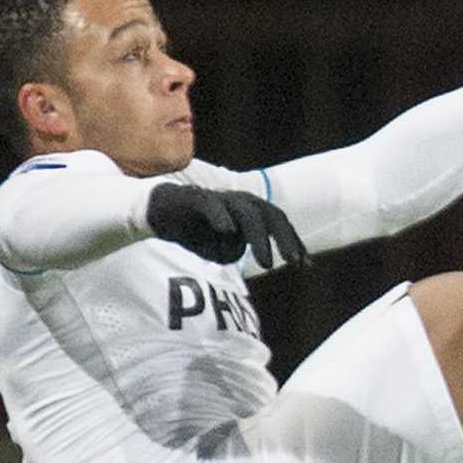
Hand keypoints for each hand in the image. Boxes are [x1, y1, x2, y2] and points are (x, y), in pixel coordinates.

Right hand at [147, 182, 308, 272]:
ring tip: (267, 264)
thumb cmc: (193, 229)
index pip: (277, 222)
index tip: (305, 265)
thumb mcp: (216, 248)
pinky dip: (220, 216)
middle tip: (294, 264)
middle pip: (269, 215)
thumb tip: (237, 254)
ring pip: (246, 213)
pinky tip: (228, 231)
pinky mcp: (193, 197)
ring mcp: (217, 198)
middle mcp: (237, 201)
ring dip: (260, 239)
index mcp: (248, 210)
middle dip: (285, 239)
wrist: (156, 212)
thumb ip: (230, 251)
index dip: (292, 241)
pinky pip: (209, 205)